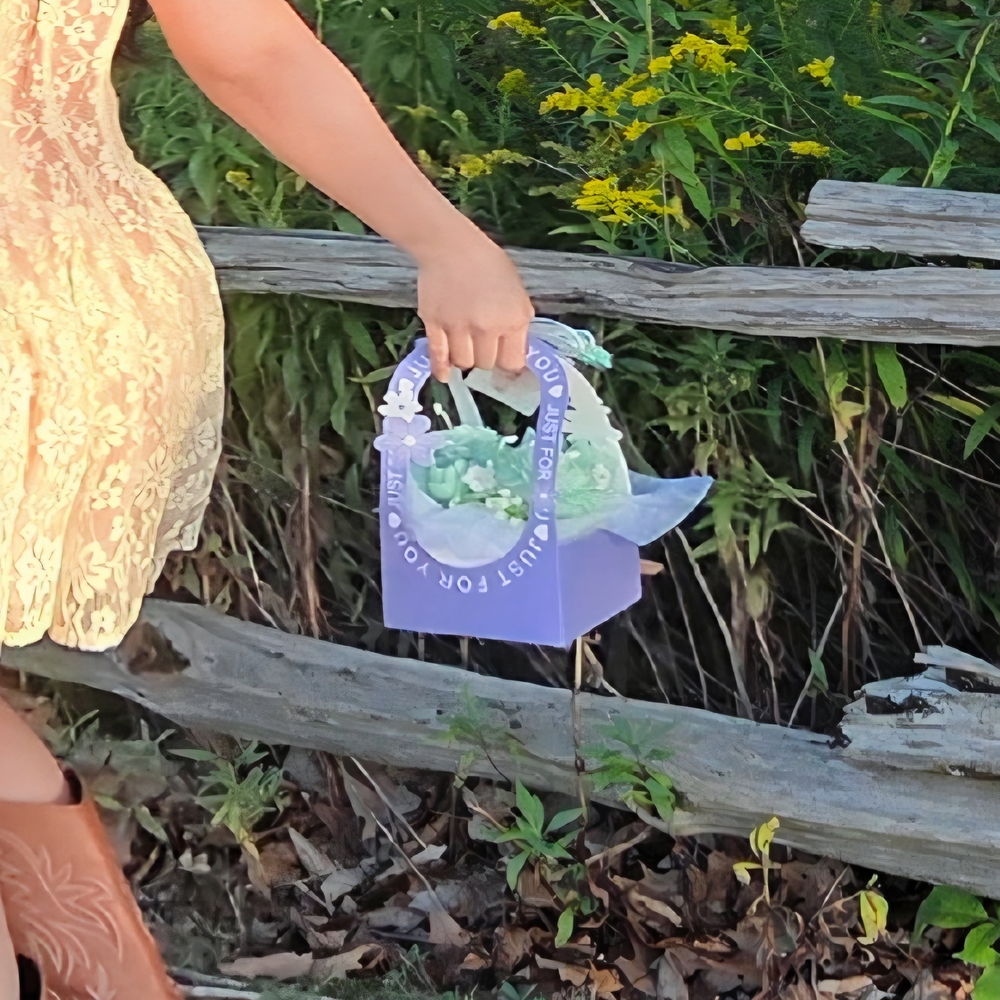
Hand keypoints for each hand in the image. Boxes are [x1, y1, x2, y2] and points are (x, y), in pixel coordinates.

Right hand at [415, 234, 533, 381]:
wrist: (451, 246)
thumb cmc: (489, 264)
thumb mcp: (517, 293)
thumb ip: (518, 324)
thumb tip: (515, 353)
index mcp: (512, 320)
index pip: (512, 363)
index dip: (508, 363)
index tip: (504, 359)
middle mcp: (486, 328)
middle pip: (486, 364)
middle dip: (486, 357)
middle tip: (482, 343)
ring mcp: (458, 328)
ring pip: (463, 363)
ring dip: (465, 358)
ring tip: (465, 346)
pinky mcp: (434, 325)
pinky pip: (438, 356)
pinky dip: (441, 369)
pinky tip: (445, 376)